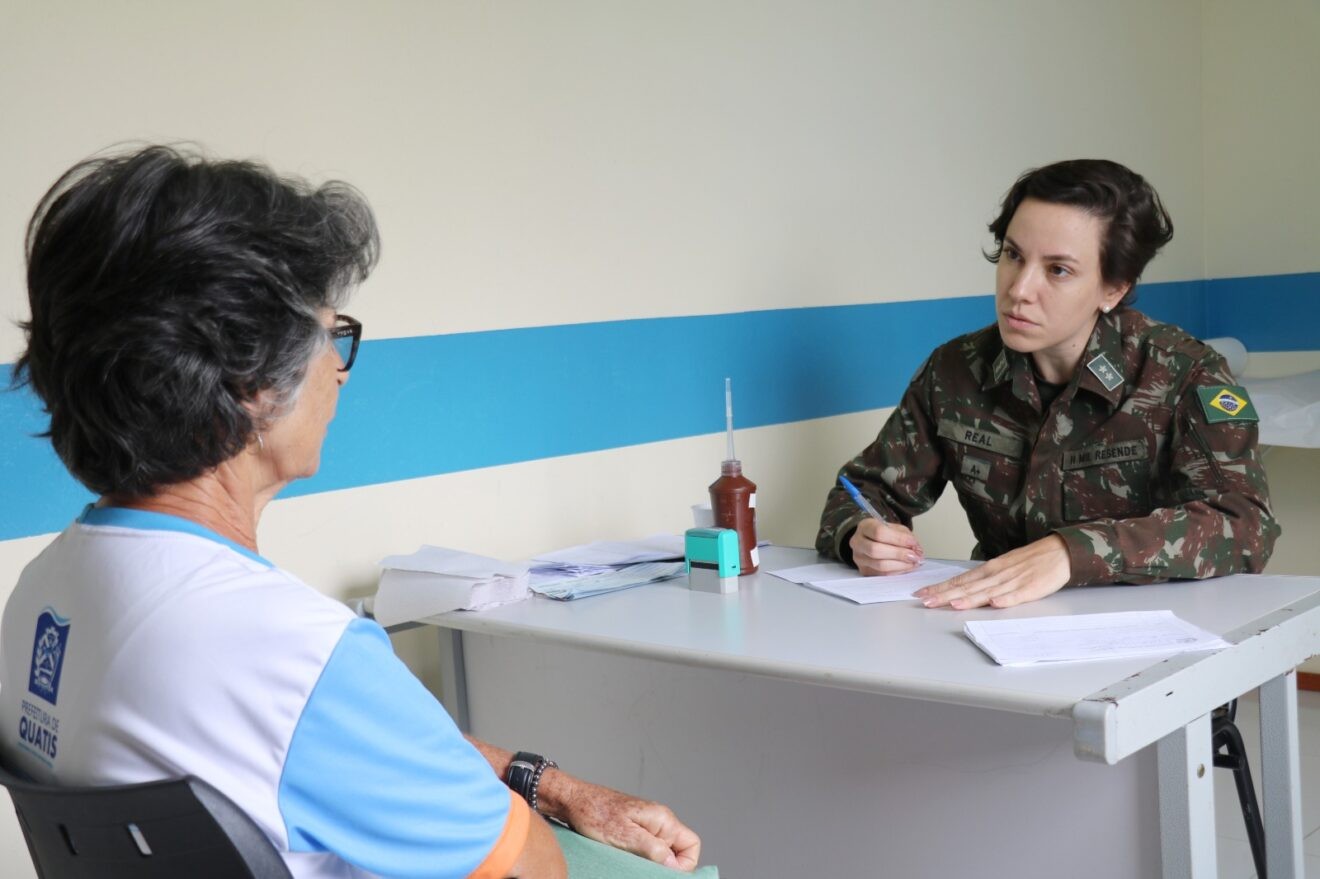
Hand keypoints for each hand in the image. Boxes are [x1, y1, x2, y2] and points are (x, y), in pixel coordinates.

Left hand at [552, 773, 701, 871]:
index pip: (692, 844)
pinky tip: (625, 858)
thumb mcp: (625, 836)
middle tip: (643, 870)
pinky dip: (640, 857)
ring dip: (651, 862)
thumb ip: (653, 849)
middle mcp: (659, 820)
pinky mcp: (634, 828)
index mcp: (662, 818)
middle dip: (665, 865)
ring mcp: (647, 824)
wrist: (572, 800)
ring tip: (631, 864)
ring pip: (662, 850)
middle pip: (678, 850)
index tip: (663, 872)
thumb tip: (674, 865)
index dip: (684, 864)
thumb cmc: (595, 814)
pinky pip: (647, 847)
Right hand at [849, 517, 923, 575]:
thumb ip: (906, 537)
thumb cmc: (885, 534)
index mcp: (865, 527)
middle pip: (876, 550)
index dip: (898, 539)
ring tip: (913, 562)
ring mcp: (859, 558)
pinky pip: (882, 575)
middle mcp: (858, 542)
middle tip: (914, 556)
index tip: (912, 543)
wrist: (873, 542)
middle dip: (899, 554)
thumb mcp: (896, 529)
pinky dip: (897, 571)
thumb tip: (916, 550)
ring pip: (879, 565)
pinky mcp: (864, 571)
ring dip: (900, 565)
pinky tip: (905, 567)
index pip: (879, 532)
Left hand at [914, 534, 1071, 609]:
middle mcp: (997, 575)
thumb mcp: (1003, 566)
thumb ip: (985, 579)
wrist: (1059, 552)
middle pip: (967, 587)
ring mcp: (1013, 582)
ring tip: (952, 604)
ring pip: (987, 592)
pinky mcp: (1031, 588)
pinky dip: (1005, 599)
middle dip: (945, 595)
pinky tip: (995, 603)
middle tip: (925, 602)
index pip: (960, 580)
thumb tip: (963, 589)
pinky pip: (1017, 595)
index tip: (922, 594)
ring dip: (969, 599)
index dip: (940, 588)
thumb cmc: (1030, 561)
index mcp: (989, 569)